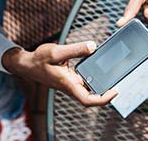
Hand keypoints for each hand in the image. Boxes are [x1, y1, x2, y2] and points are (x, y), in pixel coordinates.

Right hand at [2, 42, 116, 106]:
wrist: (27, 64)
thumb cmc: (39, 59)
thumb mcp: (56, 51)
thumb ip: (75, 49)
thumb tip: (93, 46)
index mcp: (68, 84)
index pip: (88, 100)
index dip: (103, 99)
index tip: (115, 92)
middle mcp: (71, 86)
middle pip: (92, 96)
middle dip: (106, 92)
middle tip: (120, 81)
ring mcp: (70, 83)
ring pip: (89, 89)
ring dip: (101, 85)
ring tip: (114, 75)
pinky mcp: (69, 78)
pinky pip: (84, 81)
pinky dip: (93, 77)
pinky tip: (99, 67)